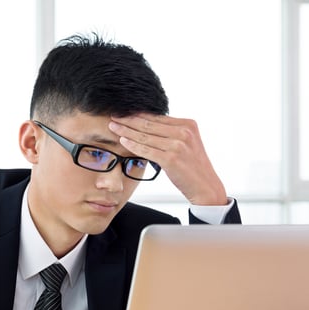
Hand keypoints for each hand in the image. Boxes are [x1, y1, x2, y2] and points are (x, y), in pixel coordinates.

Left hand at [109, 114, 227, 205]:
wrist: (205, 186)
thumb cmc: (193, 167)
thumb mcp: (187, 143)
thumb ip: (171, 133)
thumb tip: (148, 125)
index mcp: (188, 125)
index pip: (157, 117)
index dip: (138, 114)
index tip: (124, 112)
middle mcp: (184, 132)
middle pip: (149, 124)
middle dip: (128, 120)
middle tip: (114, 116)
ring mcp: (178, 145)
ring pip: (145, 136)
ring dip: (126, 131)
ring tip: (113, 127)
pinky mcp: (171, 159)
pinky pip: (146, 150)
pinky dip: (132, 145)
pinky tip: (122, 141)